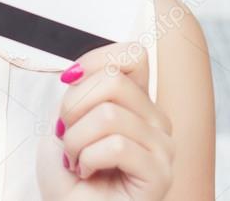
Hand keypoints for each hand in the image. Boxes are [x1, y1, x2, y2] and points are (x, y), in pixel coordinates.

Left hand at [36, 41, 173, 199]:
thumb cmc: (68, 175)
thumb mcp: (67, 120)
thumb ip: (81, 90)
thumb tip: (78, 72)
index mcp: (136, 102)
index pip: (133, 55)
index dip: (93, 60)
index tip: (68, 81)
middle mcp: (155, 120)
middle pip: (113, 80)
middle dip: (73, 106)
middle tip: (67, 134)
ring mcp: (162, 146)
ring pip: (109, 114)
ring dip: (76, 139)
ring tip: (75, 159)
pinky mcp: (160, 173)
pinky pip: (116, 146)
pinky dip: (88, 158)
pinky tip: (88, 172)